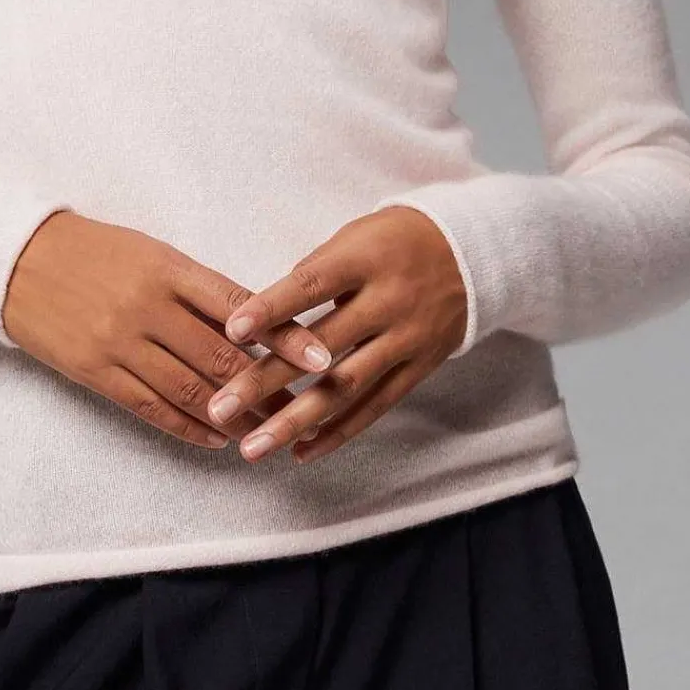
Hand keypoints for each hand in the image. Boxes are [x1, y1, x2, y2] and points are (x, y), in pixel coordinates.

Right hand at [1, 211, 338, 449]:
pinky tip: (216, 437)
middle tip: (307, 404)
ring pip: (190, 389)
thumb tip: (259, 325)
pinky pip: (151, 407)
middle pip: (221, 355)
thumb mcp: (153, 254)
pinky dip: (188, 427)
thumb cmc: (98, 252)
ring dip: (235, 415)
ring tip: (269, 430)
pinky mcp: (95, 371)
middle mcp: (148, 307)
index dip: (285, 335)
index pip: (241, 306)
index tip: (322, 357)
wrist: (19, 261)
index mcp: (169, 269)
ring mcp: (120, 342)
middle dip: (269, 385)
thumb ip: (201, 288)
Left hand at [208, 205, 467, 464]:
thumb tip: (263, 317)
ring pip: (346, 388)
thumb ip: (312, 275)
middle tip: (219, 407)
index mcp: (366, 260)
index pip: (311, 285)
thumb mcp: (354, 238)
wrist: (470, 253)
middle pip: (320, 347)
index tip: (229, 331)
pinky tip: (301, 450)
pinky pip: (376, 407)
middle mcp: (389, 301)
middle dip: (265, 380)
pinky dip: (338, 432)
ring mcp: (408, 338)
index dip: (270, 308)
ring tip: (253, 447)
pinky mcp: (421, 367)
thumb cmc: (392, 241)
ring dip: (295, 420)